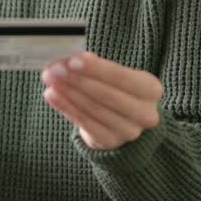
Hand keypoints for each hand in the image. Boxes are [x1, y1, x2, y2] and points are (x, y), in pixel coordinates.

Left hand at [41, 51, 163, 150]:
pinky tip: (51, 95)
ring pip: (94, 109)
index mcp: (151, 89)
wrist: (123, 122)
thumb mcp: (116, 76)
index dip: (96, 69)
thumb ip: (97, 67)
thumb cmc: (117, 90)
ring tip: (50, 80)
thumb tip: (74, 58)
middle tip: (55, 69)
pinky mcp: (110, 142)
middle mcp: (145, 113)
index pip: (123, 77)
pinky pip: (85, 123)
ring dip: (68, 93)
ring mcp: (129, 131)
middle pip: (107, 95)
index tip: (72, 60)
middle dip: (78, 81)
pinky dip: (65, 107)